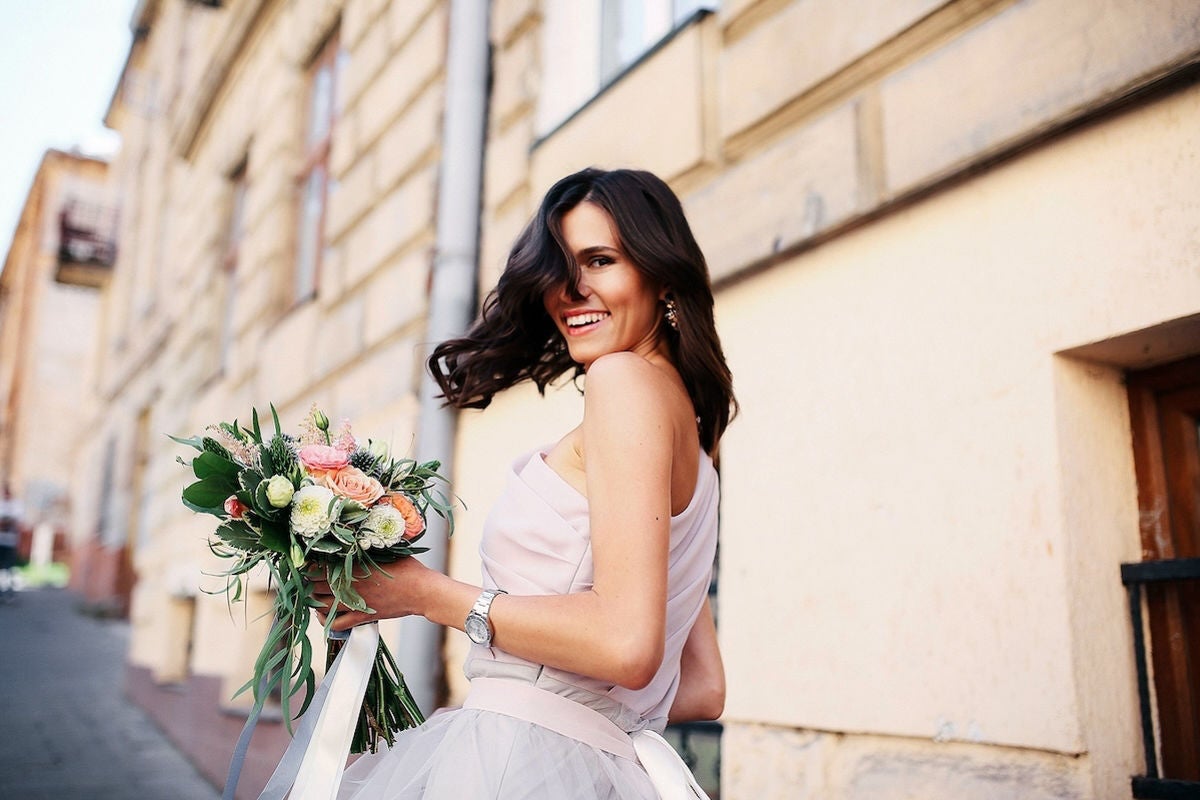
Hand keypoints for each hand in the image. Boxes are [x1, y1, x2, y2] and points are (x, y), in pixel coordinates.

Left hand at [309, 556, 433, 630]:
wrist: (422, 591)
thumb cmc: (408, 568)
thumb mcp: (387, 552)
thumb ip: (368, 548)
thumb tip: (355, 539)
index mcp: (354, 567)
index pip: (319, 567)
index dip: (309, 566)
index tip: (308, 563)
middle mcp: (350, 586)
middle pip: (314, 586)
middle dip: (308, 582)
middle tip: (309, 579)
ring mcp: (355, 603)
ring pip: (320, 606)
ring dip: (314, 601)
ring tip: (315, 595)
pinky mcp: (362, 617)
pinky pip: (336, 624)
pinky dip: (326, 622)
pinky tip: (326, 616)